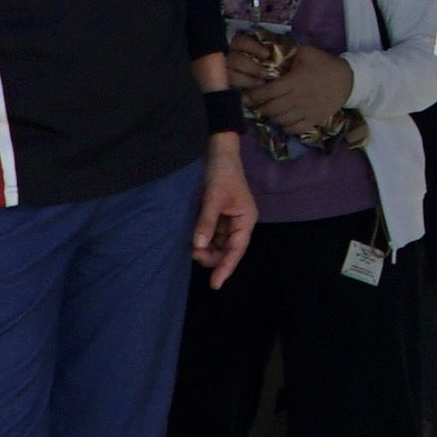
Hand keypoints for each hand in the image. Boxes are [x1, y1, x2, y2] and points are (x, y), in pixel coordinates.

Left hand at [194, 140, 257, 284]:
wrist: (218, 153)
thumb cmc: (221, 173)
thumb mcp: (213, 197)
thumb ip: (206, 222)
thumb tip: (198, 246)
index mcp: (245, 220)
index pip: (237, 250)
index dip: (226, 267)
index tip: (215, 284)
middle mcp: (239, 224)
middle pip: (227, 250)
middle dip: (212, 256)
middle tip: (193, 253)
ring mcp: (228, 221)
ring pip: (218, 244)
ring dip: (206, 248)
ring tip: (192, 246)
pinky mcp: (218, 217)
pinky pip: (211, 235)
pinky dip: (202, 239)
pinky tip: (193, 239)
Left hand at [243, 48, 356, 134]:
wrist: (348, 81)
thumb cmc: (325, 65)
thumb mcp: (306, 52)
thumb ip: (287, 53)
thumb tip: (270, 54)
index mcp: (293, 82)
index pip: (266, 93)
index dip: (253, 95)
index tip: (247, 95)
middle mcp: (297, 100)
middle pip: (270, 109)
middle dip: (260, 107)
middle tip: (255, 104)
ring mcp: (305, 112)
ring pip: (280, 120)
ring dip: (271, 116)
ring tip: (269, 110)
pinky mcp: (313, 120)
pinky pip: (294, 129)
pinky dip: (285, 126)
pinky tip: (284, 119)